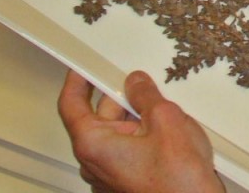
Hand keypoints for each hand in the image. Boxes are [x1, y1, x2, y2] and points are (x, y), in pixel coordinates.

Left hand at [58, 70, 223, 192]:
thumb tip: (136, 83)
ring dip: (137, 117)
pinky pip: (129, 148)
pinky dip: (144, 134)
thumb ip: (145, 95)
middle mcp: (95, 162)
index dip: (77, 81)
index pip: (71, 104)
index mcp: (93, 144)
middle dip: (122, 97)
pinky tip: (168, 129)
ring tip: (166, 108)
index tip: (83, 66)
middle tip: (142, 80)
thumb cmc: (176, 181)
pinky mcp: (126, 180)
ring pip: (118, 132)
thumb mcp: (165, 119)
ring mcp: (110, 174)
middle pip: (100, 117)